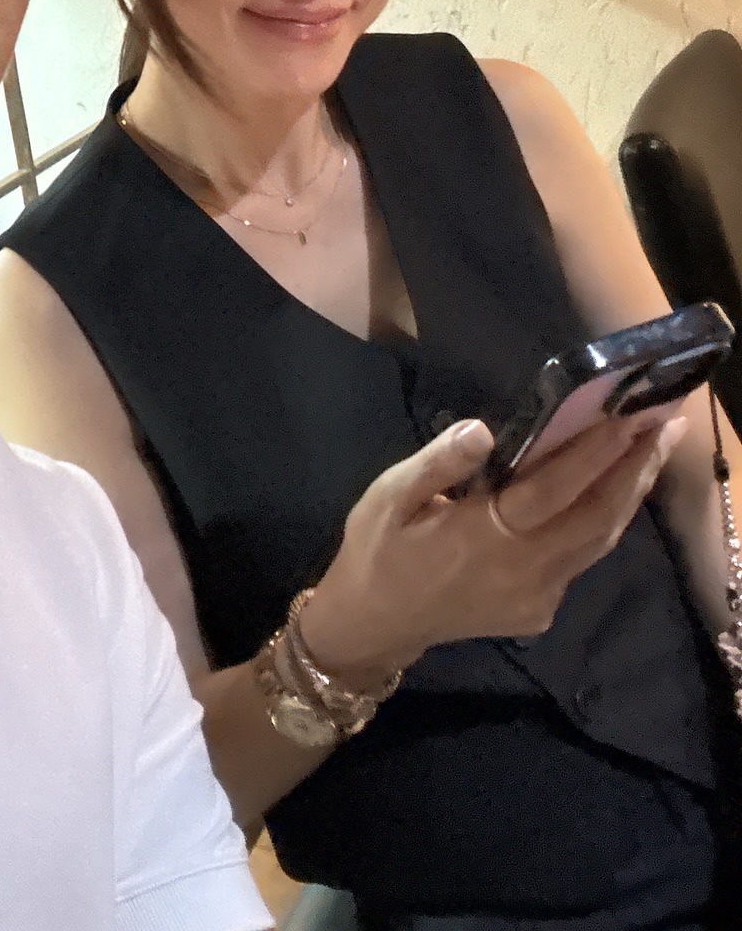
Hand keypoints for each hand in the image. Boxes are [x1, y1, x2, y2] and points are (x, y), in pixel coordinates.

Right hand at [298, 410, 687, 690]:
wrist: (375, 623)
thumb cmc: (380, 548)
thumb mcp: (389, 496)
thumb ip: (437, 462)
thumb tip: (482, 430)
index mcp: (483, 537)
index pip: (553, 490)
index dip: (594, 454)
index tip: (629, 418)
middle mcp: (522, 571)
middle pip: (595, 517)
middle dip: (634, 470)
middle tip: (665, 425)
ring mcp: (537, 597)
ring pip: (598, 541)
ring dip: (628, 495)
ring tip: (652, 451)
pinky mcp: (540, 611)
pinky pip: (580, 560)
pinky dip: (603, 521)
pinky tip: (608, 492)